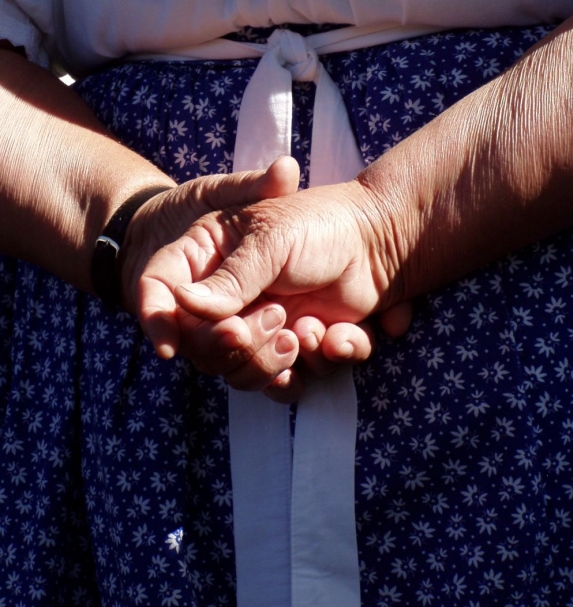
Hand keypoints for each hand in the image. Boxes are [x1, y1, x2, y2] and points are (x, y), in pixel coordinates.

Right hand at [121, 157, 380, 400]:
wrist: (379, 241)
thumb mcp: (269, 240)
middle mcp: (227, 301)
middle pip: (203, 347)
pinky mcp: (292, 348)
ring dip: (273, 361)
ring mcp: (258, 327)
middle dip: (237, 343)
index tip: (167, 346)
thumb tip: (183, 302)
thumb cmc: (317, 225)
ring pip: (241, 372)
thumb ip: (230, 276)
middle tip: (276, 317)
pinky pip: (287, 381)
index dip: (159, 323)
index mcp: (208, 261)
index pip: (162, 296)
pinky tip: (335, 338)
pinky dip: (311, 368)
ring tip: (308, 330)